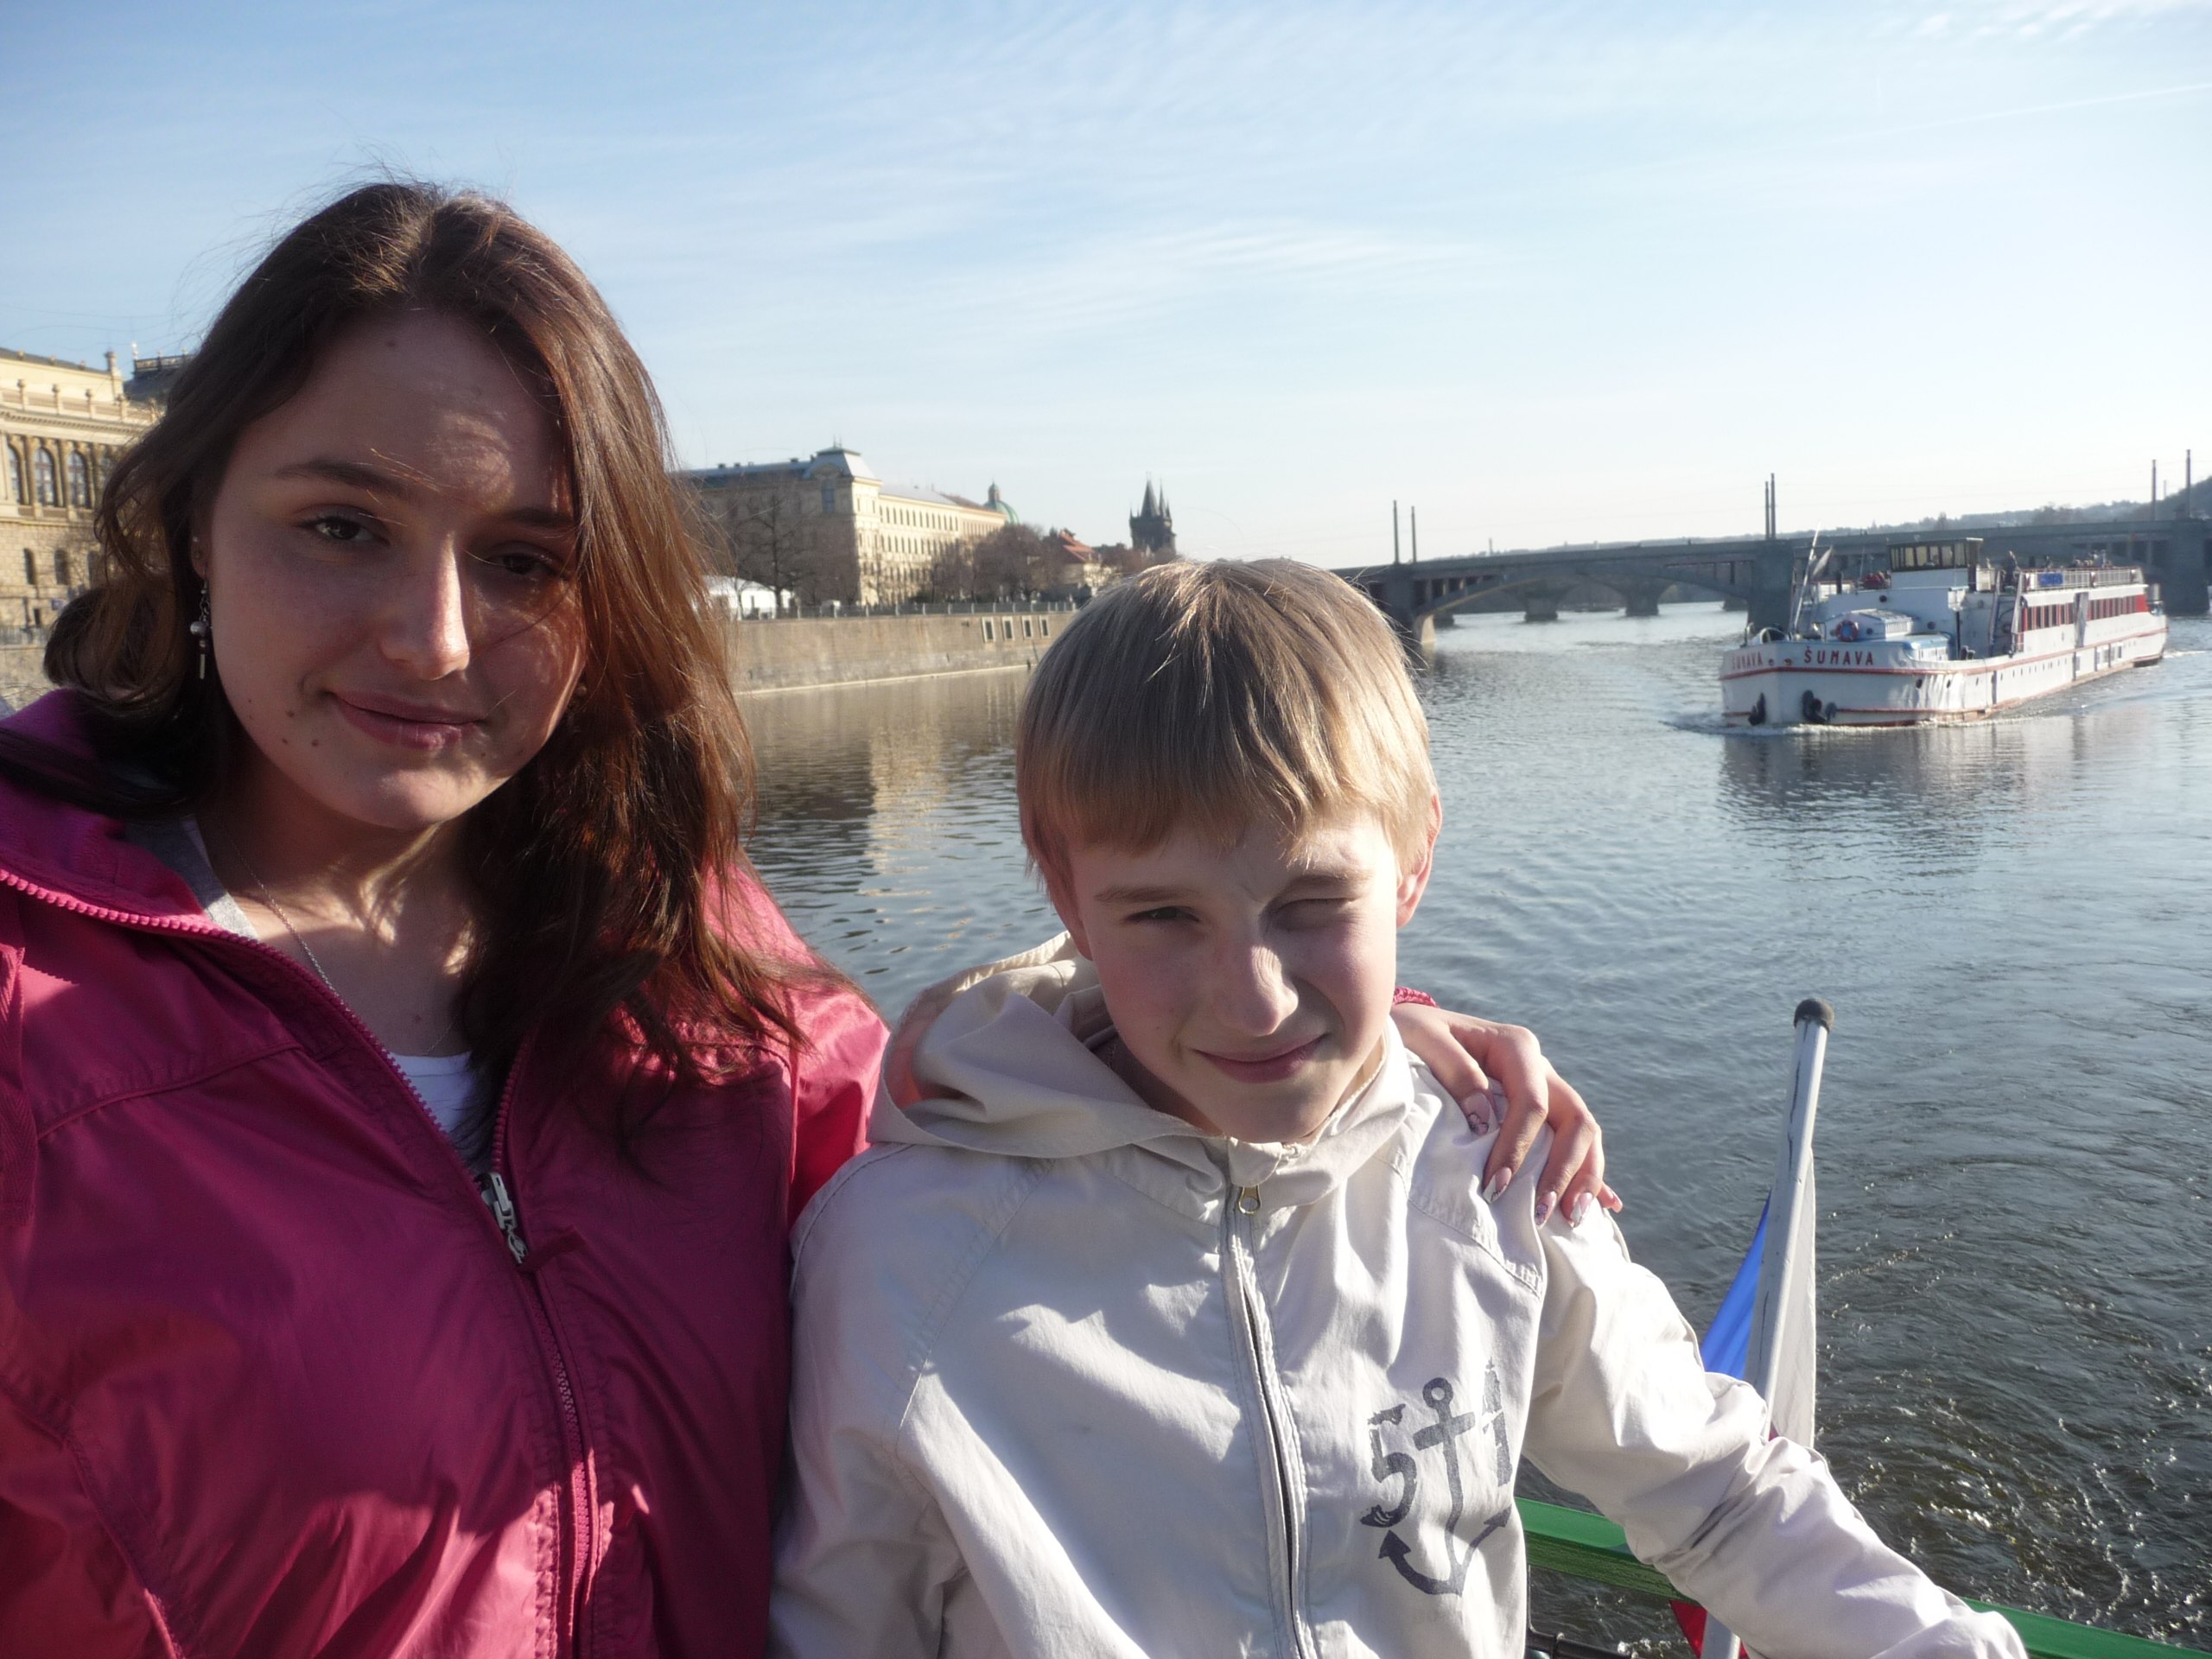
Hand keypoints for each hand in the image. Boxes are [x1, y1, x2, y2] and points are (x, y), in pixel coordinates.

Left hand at [1388, 1002, 1621, 1226]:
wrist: (1406, 1028)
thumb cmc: (1411, 1033)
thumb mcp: (1421, 1039)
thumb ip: (1454, 1070)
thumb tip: (1484, 1118)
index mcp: (1514, 1046)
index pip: (1531, 1103)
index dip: (1517, 1147)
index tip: (1494, 1185)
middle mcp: (1539, 1066)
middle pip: (1574, 1118)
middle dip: (1564, 1169)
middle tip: (1540, 1212)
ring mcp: (1544, 1086)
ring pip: (1583, 1130)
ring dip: (1583, 1176)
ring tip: (1570, 1219)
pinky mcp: (1541, 1107)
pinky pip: (1574, 1140)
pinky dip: (1589, 1171)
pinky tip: (1606, 1205)